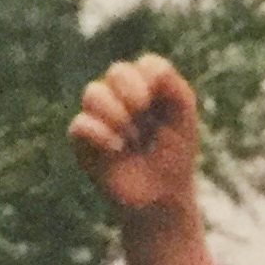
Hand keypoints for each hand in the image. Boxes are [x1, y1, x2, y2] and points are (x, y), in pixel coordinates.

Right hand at [68, 55, 198, 217]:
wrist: (161, 198)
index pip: (148, 65)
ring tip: (130, 138)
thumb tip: (153, 69)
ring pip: (93, 93)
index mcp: (151, 92)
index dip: (152, 77)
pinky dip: (100, 134)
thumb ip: (176, 90)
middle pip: (118, 71)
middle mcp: (122, 98)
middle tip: (142, 111)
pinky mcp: (83, 139)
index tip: (160, 101)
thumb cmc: (173, 158)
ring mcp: (100, 116)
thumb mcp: (184, 122)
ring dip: (116, 113)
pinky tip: (116, 149)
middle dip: (131, 90)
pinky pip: (80, 124)